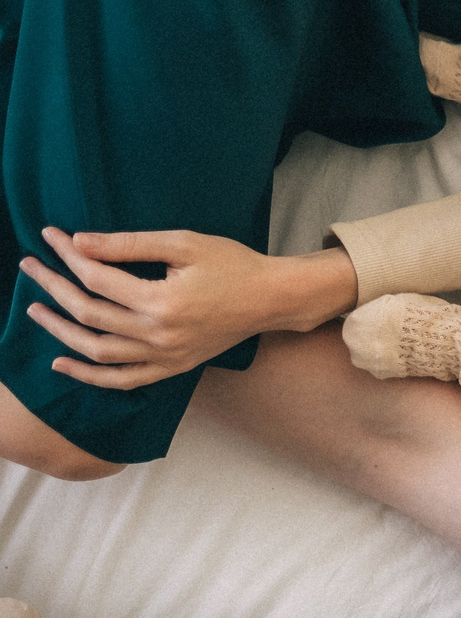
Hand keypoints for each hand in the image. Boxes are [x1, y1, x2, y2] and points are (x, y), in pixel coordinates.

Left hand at [20, 227, 355, 388]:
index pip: (98, 278)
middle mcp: (160, 335)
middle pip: (88, 314)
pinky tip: (63, 363)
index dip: (69, 256)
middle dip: (53, 287)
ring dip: (60, 332)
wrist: (273, 299)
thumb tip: (79, 242)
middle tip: (31, 266)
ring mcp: (166, 356)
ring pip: (97, 351)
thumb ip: (129, 244)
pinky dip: (90, 376)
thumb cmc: (234, 264)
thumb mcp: (183, 243)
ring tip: (36, 311)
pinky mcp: (174, 368)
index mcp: (162, 301)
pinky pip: (123, 380)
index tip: (51, 237)